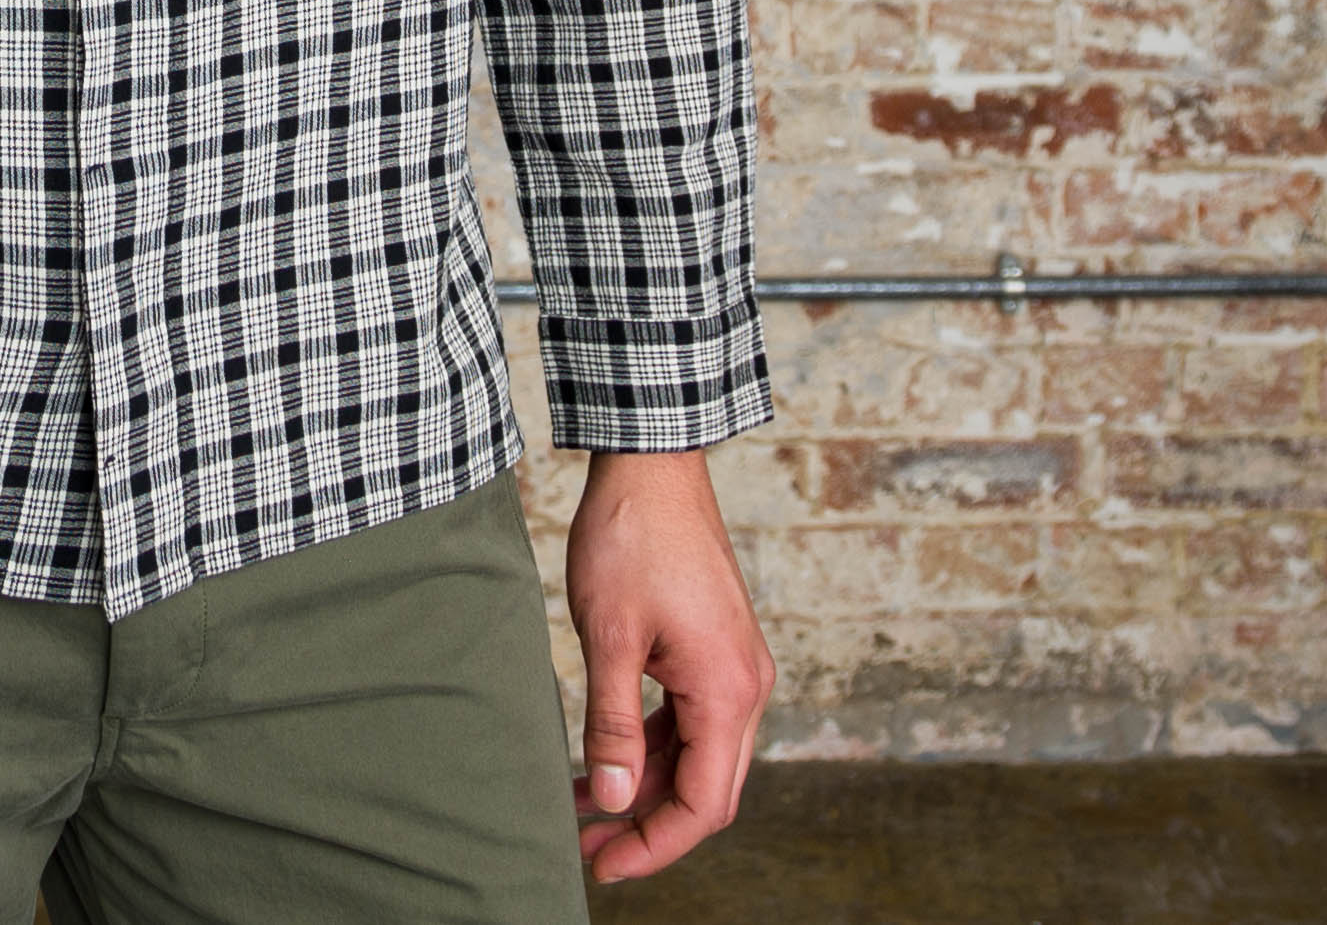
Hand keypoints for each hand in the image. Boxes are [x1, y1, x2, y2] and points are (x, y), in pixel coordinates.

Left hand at [562, 447, 773, 884]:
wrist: (652, 462)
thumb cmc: (629, 539)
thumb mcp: (610, 637)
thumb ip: (612, 725)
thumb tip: (611, 800)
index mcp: (727, 692)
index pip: (703, 804)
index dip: (653, 846)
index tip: (603, 866)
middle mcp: (745, 686)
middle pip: (706, 788)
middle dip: (647, 824)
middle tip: (586, 845)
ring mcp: (735, 666)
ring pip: (696, 755)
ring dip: (645, 784)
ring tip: (581, 804)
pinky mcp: (716, 647)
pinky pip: (690, 718)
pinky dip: (651, 743)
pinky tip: (605, 755)